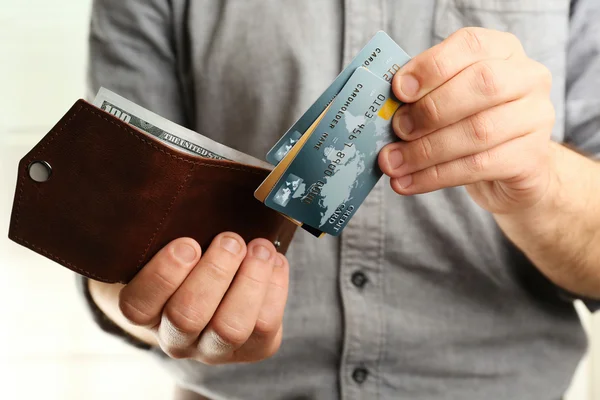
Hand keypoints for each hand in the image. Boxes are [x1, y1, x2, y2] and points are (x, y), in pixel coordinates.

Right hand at [117, 234, 288, 363]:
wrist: (220, 291)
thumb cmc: (192, 257)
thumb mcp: (171, 242)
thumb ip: (172, 224)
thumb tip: (186, 177)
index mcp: (145, 311)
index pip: (139, 304)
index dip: (163, 275)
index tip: (187, 243)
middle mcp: (174, 337)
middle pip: (187, 316)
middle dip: (214, 272)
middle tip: (230, 239)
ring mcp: (212, 349)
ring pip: (229, 328)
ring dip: (249, 281)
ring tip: (260, 248)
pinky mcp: (251, 350)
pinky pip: (265, 326)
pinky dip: (274, 288)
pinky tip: (274, 260)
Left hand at [378, 27, 555, 213]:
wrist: (511, 169)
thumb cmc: (469, 125)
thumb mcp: (449, 99)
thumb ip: (423, 96)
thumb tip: (385, 108)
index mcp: (502, 51)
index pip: (470, 45)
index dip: (431, 66)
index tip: (398, 90)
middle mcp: (528, 79)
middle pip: (483, 85)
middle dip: (431, 110)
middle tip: (397, 130)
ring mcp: (536, 118)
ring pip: (478, 132)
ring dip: (425, 151)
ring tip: (392, 163)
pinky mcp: (532, 159)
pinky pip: (478, 167)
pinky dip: (435, 177)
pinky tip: (407, 183)